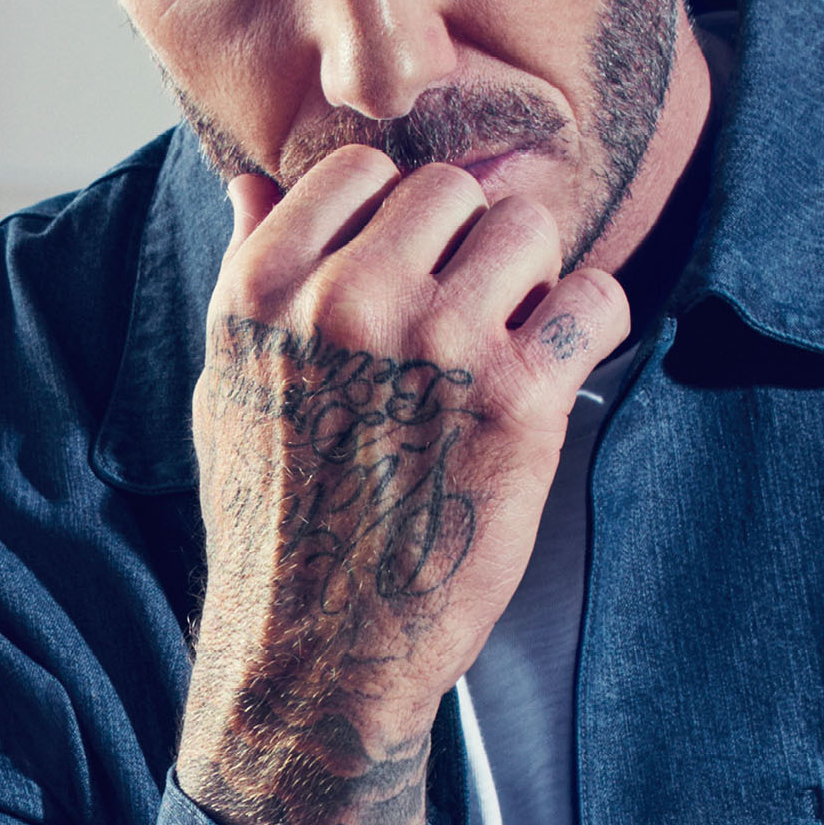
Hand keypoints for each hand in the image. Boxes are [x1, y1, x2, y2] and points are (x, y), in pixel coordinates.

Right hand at [177, 150, 627, 824]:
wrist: (321, 655)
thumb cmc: (276, 529)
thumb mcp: (228, 392)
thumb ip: (247, 279)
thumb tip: (254, 185)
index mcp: (266, 288)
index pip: (360, 169)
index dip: (399, 213)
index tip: (414, 269)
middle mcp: (348, 299)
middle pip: (450, 190)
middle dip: (470, 242)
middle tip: (472, 315)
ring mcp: (435, 343)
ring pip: (526, 227)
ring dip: (532, 277)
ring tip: (511, 344)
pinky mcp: (515, 399)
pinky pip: (595, 300)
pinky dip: (595, 323)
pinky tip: (564, 367)